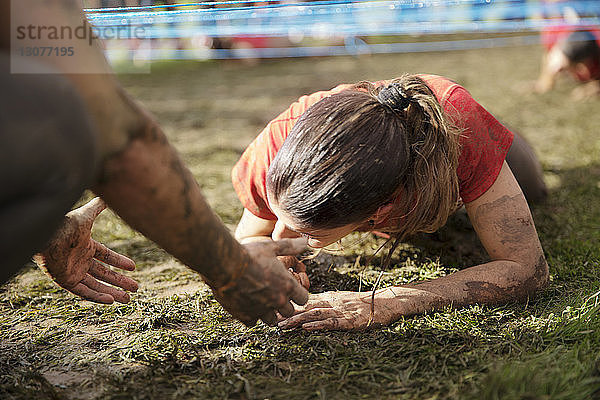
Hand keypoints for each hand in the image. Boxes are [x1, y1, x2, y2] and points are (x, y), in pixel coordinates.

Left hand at [34, 197, 137, 303]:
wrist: (47, 235)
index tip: (133, 268)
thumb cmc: (66, 224)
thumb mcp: (87, 215)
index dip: (120, 262)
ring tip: (127, 299)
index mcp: (86, 246)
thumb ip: (99, 206)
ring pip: (96, 285)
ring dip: (112, 292)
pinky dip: (96, 297)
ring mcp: (73, 271)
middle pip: (104, 274)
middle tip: (136, 288)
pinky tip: (110, 301)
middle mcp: (80, 260)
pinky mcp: (65, 281)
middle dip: (120, 281)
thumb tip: (109, 193)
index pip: (106, 256)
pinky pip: (83, 292)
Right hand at [211, 238, 309, 326]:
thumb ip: (291, 247)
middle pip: (289, 311)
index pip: (303, 299)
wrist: (226, 265)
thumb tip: (306, 242)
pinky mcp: (246, 315)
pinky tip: (247, 305)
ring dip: (269, 313)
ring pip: (272, 320)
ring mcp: (262, 310)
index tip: (290, 289)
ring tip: (261, 301)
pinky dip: (251, 316)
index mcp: (287, 286)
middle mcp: (277, 301)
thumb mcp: (272, 247)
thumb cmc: (250, 255)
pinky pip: (253, 322)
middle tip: (275, 294)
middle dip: (284, 304)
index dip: (298, 294)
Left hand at [277, 288, 411, 330]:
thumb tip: (305, 306)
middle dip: (286, 312)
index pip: (304, 300)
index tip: (269, 306)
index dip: (287, 304)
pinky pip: (332, 323)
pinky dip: (318, 325)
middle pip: (305, 307)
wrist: (386, 302)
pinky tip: (307, 328)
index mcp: (329, 297)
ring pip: (315, 314)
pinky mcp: (350, 321)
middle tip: (268, 317)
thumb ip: (324, 302)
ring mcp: (340, 311)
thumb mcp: (340, 300)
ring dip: (297, 320)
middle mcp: (332, 302)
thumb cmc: (363, 303)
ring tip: (282, 325)